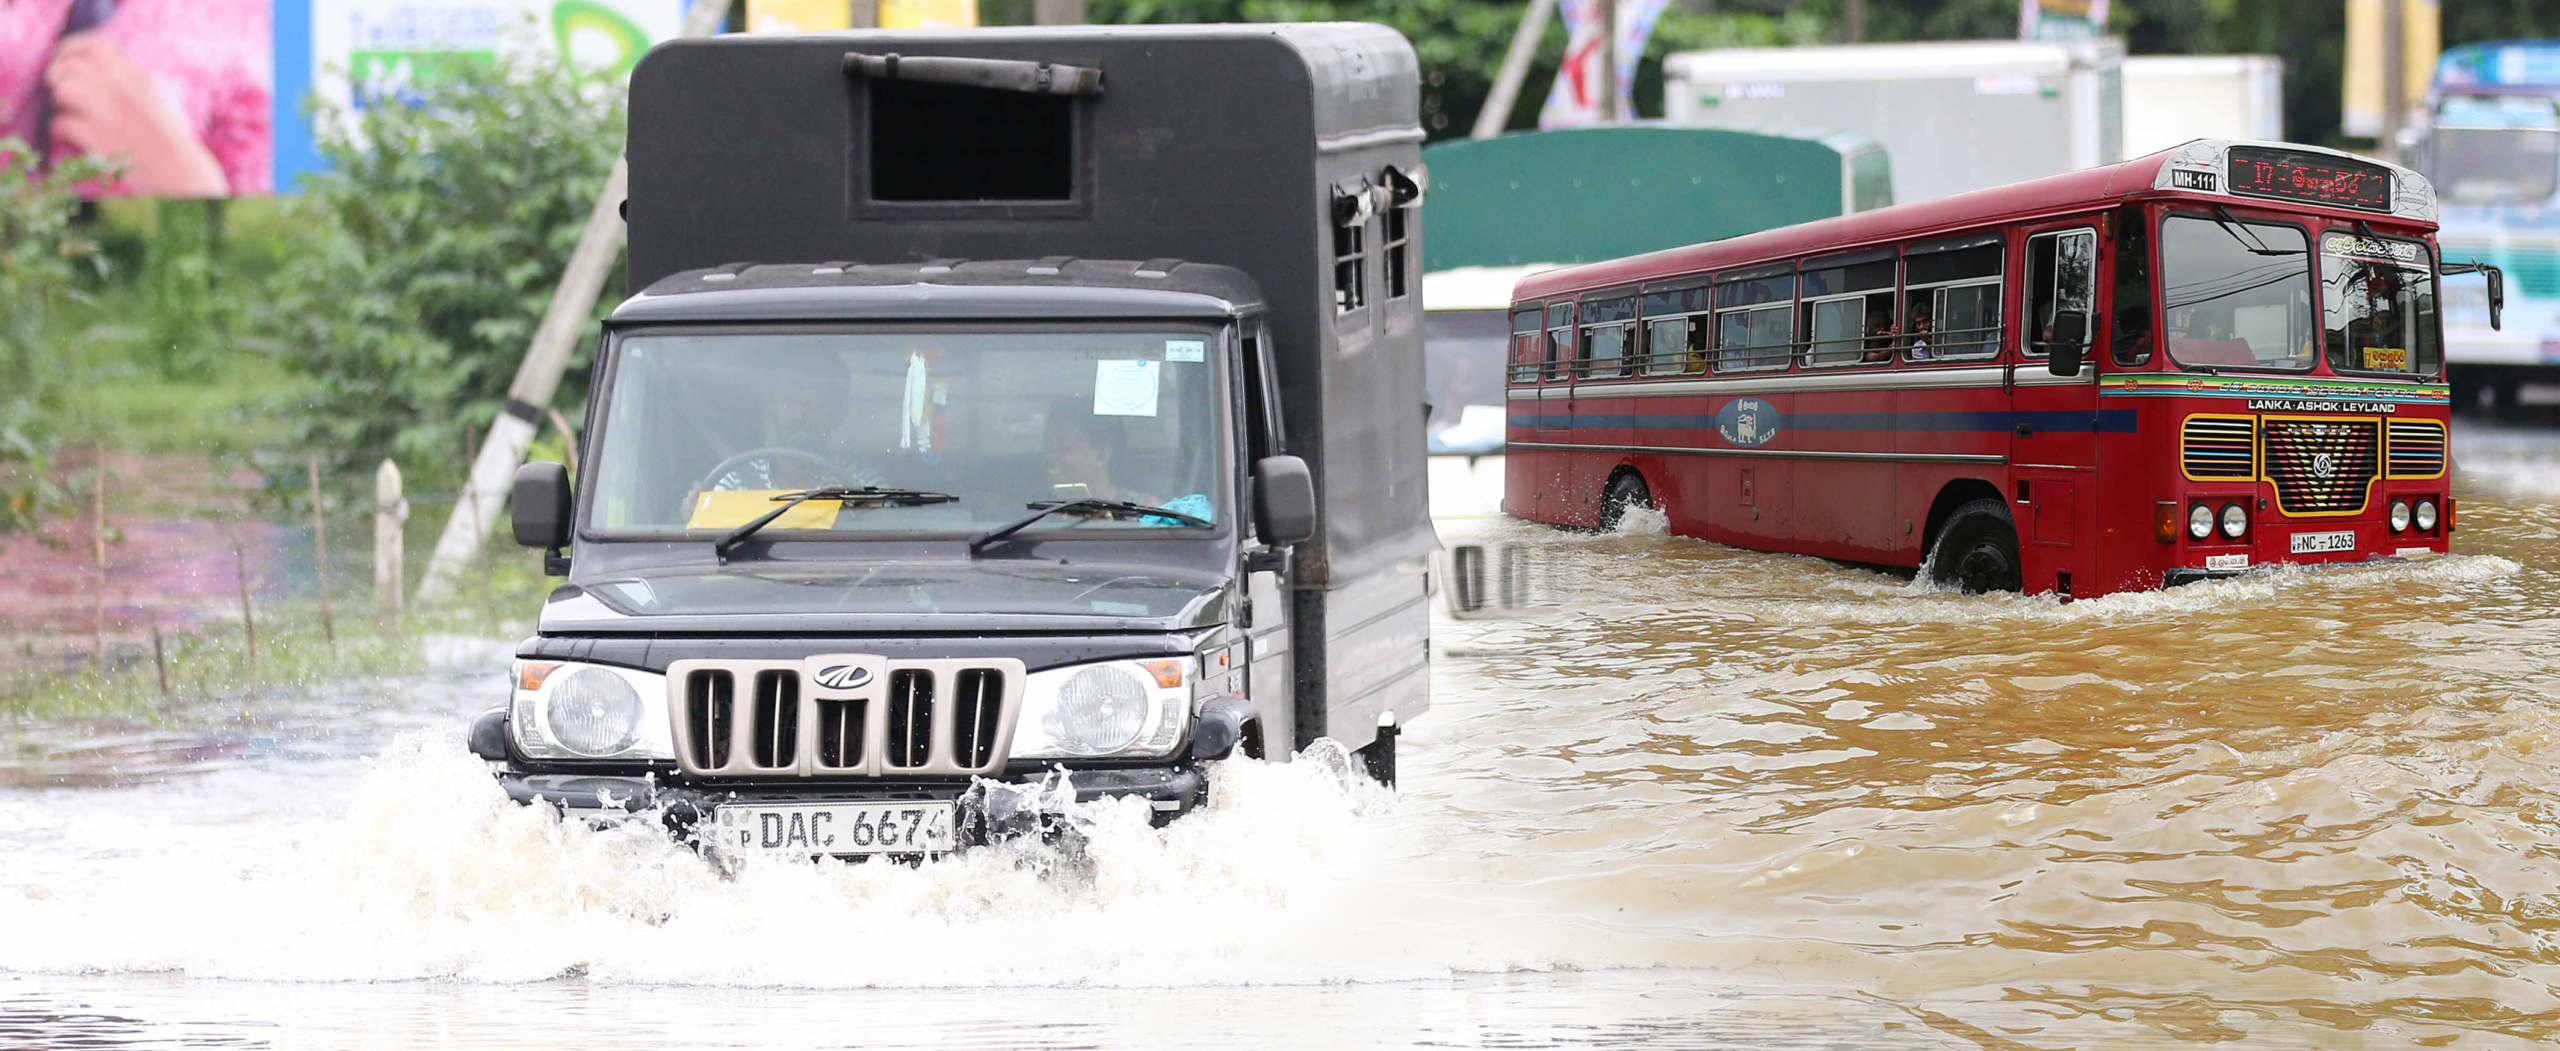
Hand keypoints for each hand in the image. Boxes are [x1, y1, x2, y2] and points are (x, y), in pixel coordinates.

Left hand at [44, 33, 228, 195]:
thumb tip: (96, 68)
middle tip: (62, 92)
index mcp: (136, 78)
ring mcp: (110, 114)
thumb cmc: (168, 140)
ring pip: (64, 89)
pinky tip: (73, 137)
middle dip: (59, 77)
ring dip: (60, 102)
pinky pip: (62, 123)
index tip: (63, 59)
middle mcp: (123, 91)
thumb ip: (129, 80)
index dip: (71, 48)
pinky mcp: (99, 138)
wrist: (181, 174)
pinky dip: (61, 131)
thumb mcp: (157, 99)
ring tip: (71, 113)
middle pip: (72, 65)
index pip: (95, 45)